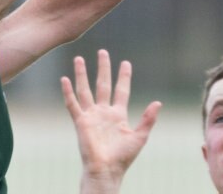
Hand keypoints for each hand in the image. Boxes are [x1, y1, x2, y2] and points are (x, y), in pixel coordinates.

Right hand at [61, 50, 160, 185]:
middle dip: (103, 68)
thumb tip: (158, 102)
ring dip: (82, 75)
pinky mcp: (80, 122)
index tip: (125, 62)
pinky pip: (73, 104)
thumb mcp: (140, 136)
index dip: (124, 77)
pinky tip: (64, 79)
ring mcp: (91, 116)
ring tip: (79, 59)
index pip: (121, 90)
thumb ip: (148, 119)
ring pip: (85, 90)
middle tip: (102, 51)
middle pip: (103, 85)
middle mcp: (104, 112)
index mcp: (118, 115)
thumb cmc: (123, 157)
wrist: (106, 170)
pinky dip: (68, 92)